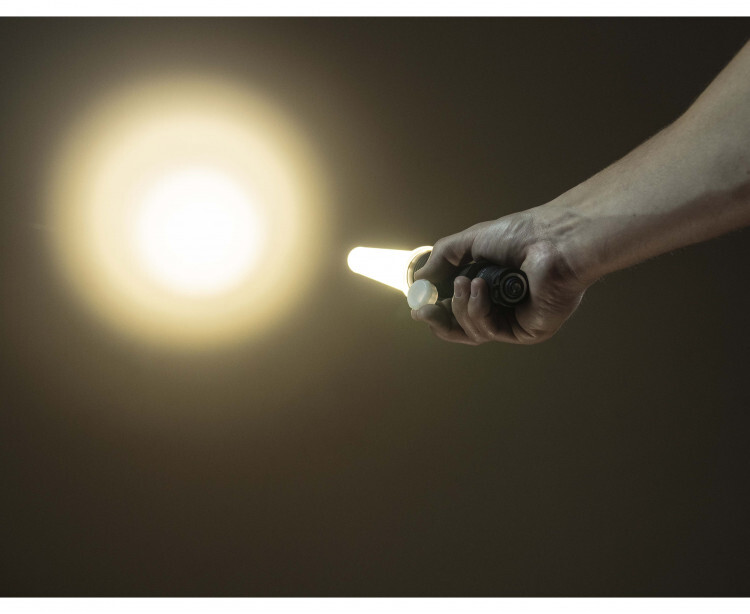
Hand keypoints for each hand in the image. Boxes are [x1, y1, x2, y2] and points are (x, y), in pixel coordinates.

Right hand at [411, 208, 588, 344]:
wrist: (554, 240)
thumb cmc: (521, 235)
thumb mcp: (471, 241)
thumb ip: (442, 259)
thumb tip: (419, 281)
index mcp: (489, 287)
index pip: (456, 308)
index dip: (435, 310)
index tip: (417, 306)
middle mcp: (501, 307)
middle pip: (460, 329)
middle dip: (438, 321)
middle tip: (422, 312)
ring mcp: (513, 321)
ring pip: (471, 332)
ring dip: (460, 307)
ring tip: (467, 282)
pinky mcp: (525, 332)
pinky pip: (489, 331)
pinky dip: (478, 310)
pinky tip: (482, 288)